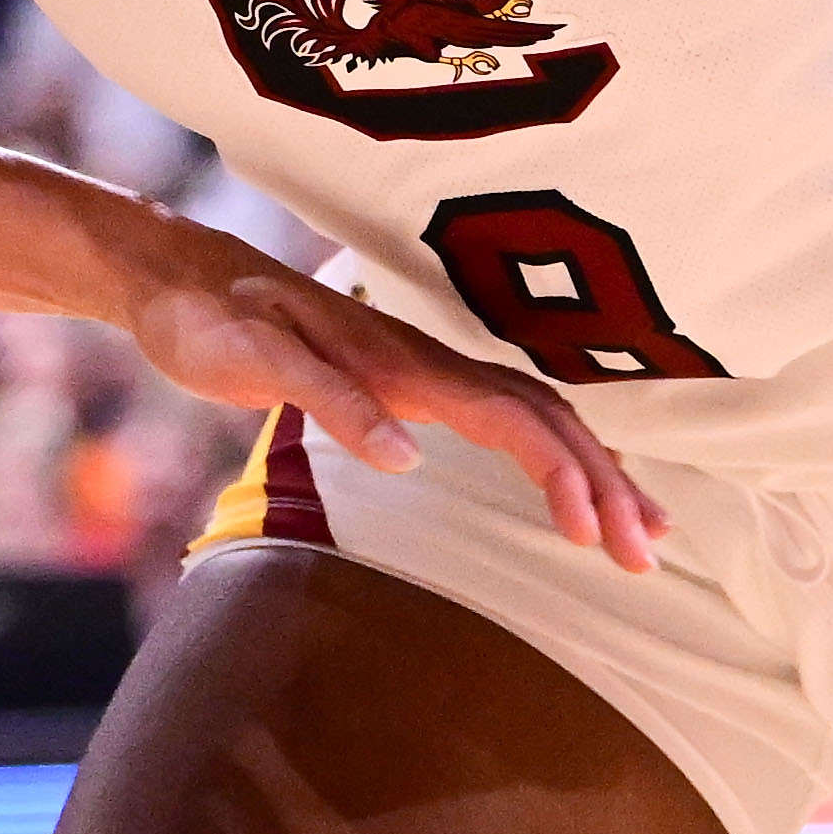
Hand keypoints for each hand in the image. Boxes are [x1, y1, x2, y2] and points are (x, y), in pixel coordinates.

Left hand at [110, 228, 674, 573]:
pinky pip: (510, 416)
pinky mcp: (414, 379)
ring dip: (595, 471)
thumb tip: (407, 457)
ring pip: (539, 418)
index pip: (511, 420)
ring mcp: (428, 369)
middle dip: (605, 486)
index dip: (561, 474)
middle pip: (547, 422)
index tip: (592, 533)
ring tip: (643, 527)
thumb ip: (332, 405)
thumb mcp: (256, 362)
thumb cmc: (212, 323)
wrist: (184, 279)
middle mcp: (430, 363)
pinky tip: (578, 479)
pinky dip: (558, 451)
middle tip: (648, 554)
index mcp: (404, 365)